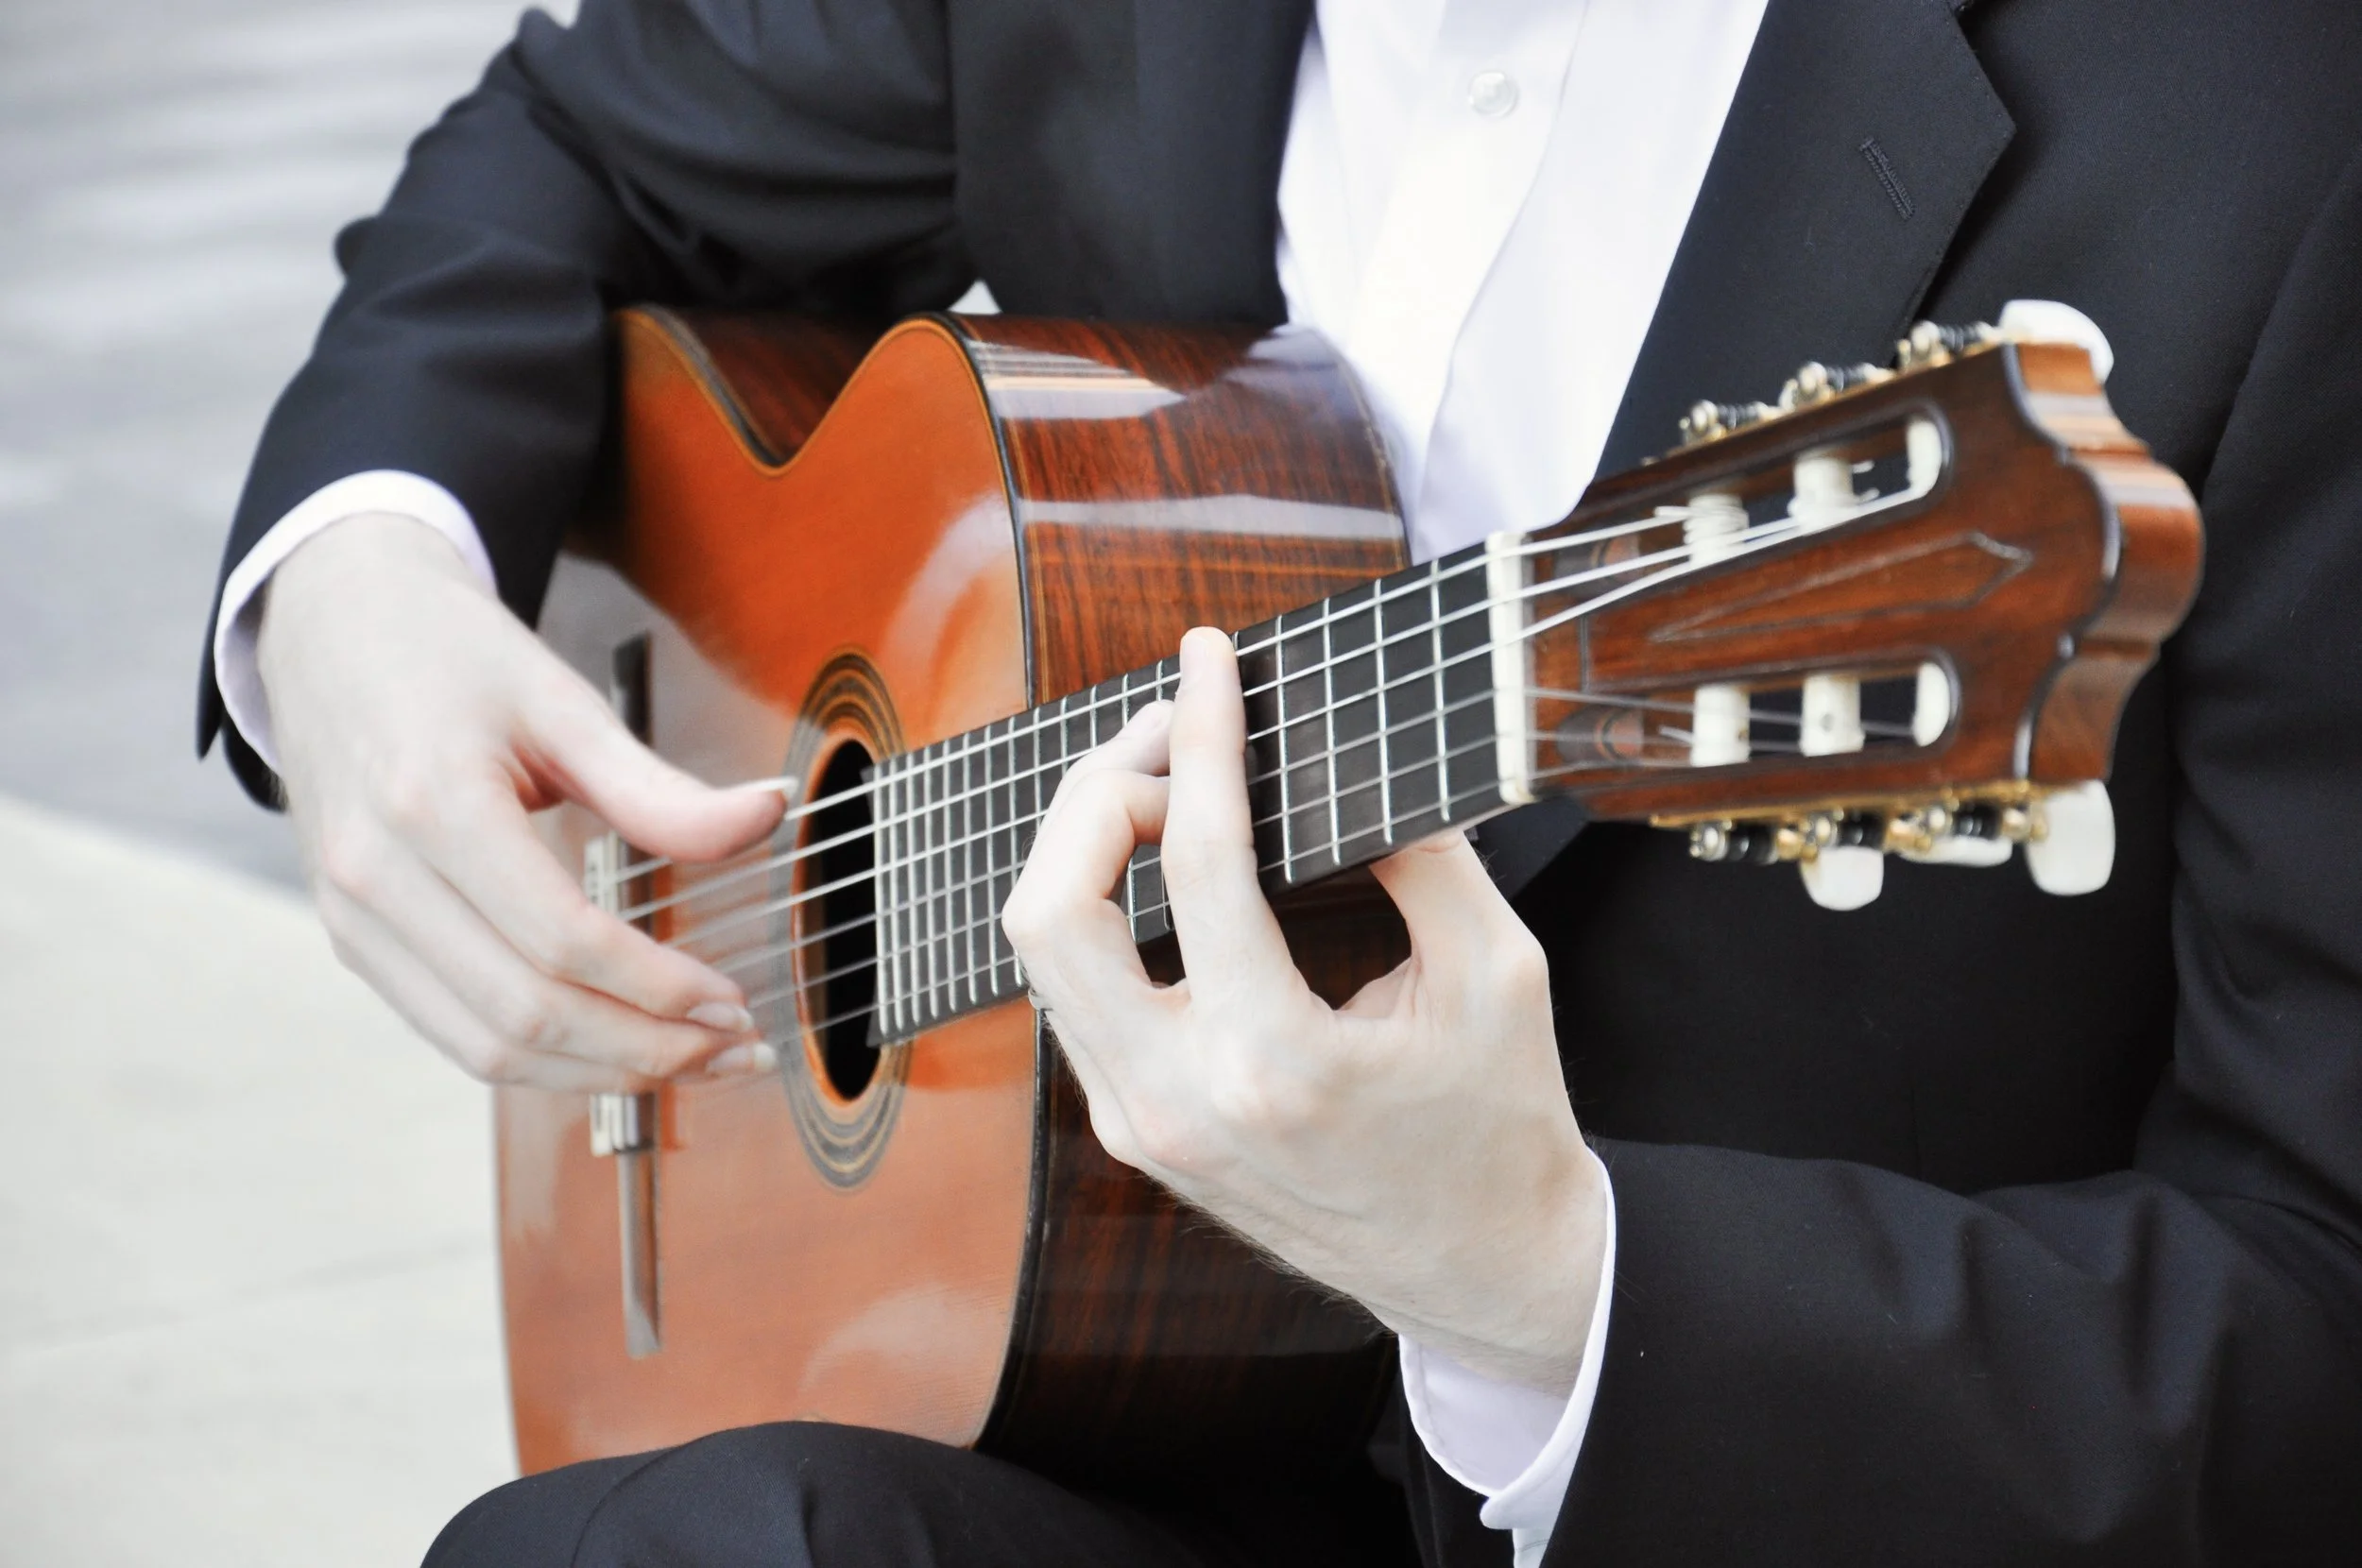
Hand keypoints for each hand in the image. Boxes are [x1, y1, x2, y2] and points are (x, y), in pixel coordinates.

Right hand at [257, 514, 785, 1090]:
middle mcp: (377, 876)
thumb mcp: (561, 700)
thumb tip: (768, 815)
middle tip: (732, 1048)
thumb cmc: (447, 654)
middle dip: (644, 1049)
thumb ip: (660, 785)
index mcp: (432, 805)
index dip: (659, 988)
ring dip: (600, 1073)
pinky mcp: (354, 940)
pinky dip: (542, 1062)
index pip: (562, 941)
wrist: (330, 628)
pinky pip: (453, 1032)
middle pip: (526, 1013)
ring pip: (486, 1047)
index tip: (733, 1002)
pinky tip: (615, 1049)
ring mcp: (354, 918)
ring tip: (690, 1062)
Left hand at [1002, 628, 1607, 1392]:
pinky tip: (1158, 856)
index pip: (1195, 859)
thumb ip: (1420, 849)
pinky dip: (1098, 905)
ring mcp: (1138, 1127)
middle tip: (1173, 730)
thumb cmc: (1500, 1126)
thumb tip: (1343, 750)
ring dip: (1087, 843)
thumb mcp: (1498, 972)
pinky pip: (1070, 993)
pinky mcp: (1131, 1132)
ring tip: (1167, 781)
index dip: (1197, 734)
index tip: (1207, 658)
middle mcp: (1176, 1103)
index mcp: (1273, 1064)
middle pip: (1052, 905)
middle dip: (1099, 787)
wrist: (1481, 1270)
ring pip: (1039, 948)